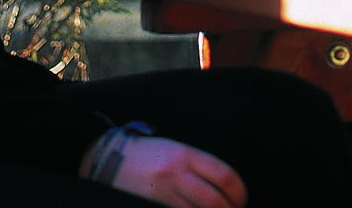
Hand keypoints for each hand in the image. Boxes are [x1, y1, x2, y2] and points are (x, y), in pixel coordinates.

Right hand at [100, 135, 246, 206]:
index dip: (239, 192)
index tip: (241, 200)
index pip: (225, 175)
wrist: (110, 159)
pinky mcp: (150, 206)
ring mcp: (162, 193)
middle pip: (214, 201)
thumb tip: (226, 189)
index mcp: (186, 155)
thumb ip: (200, 167)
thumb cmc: (150, 154)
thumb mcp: (177, 150)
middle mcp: (176, 174)